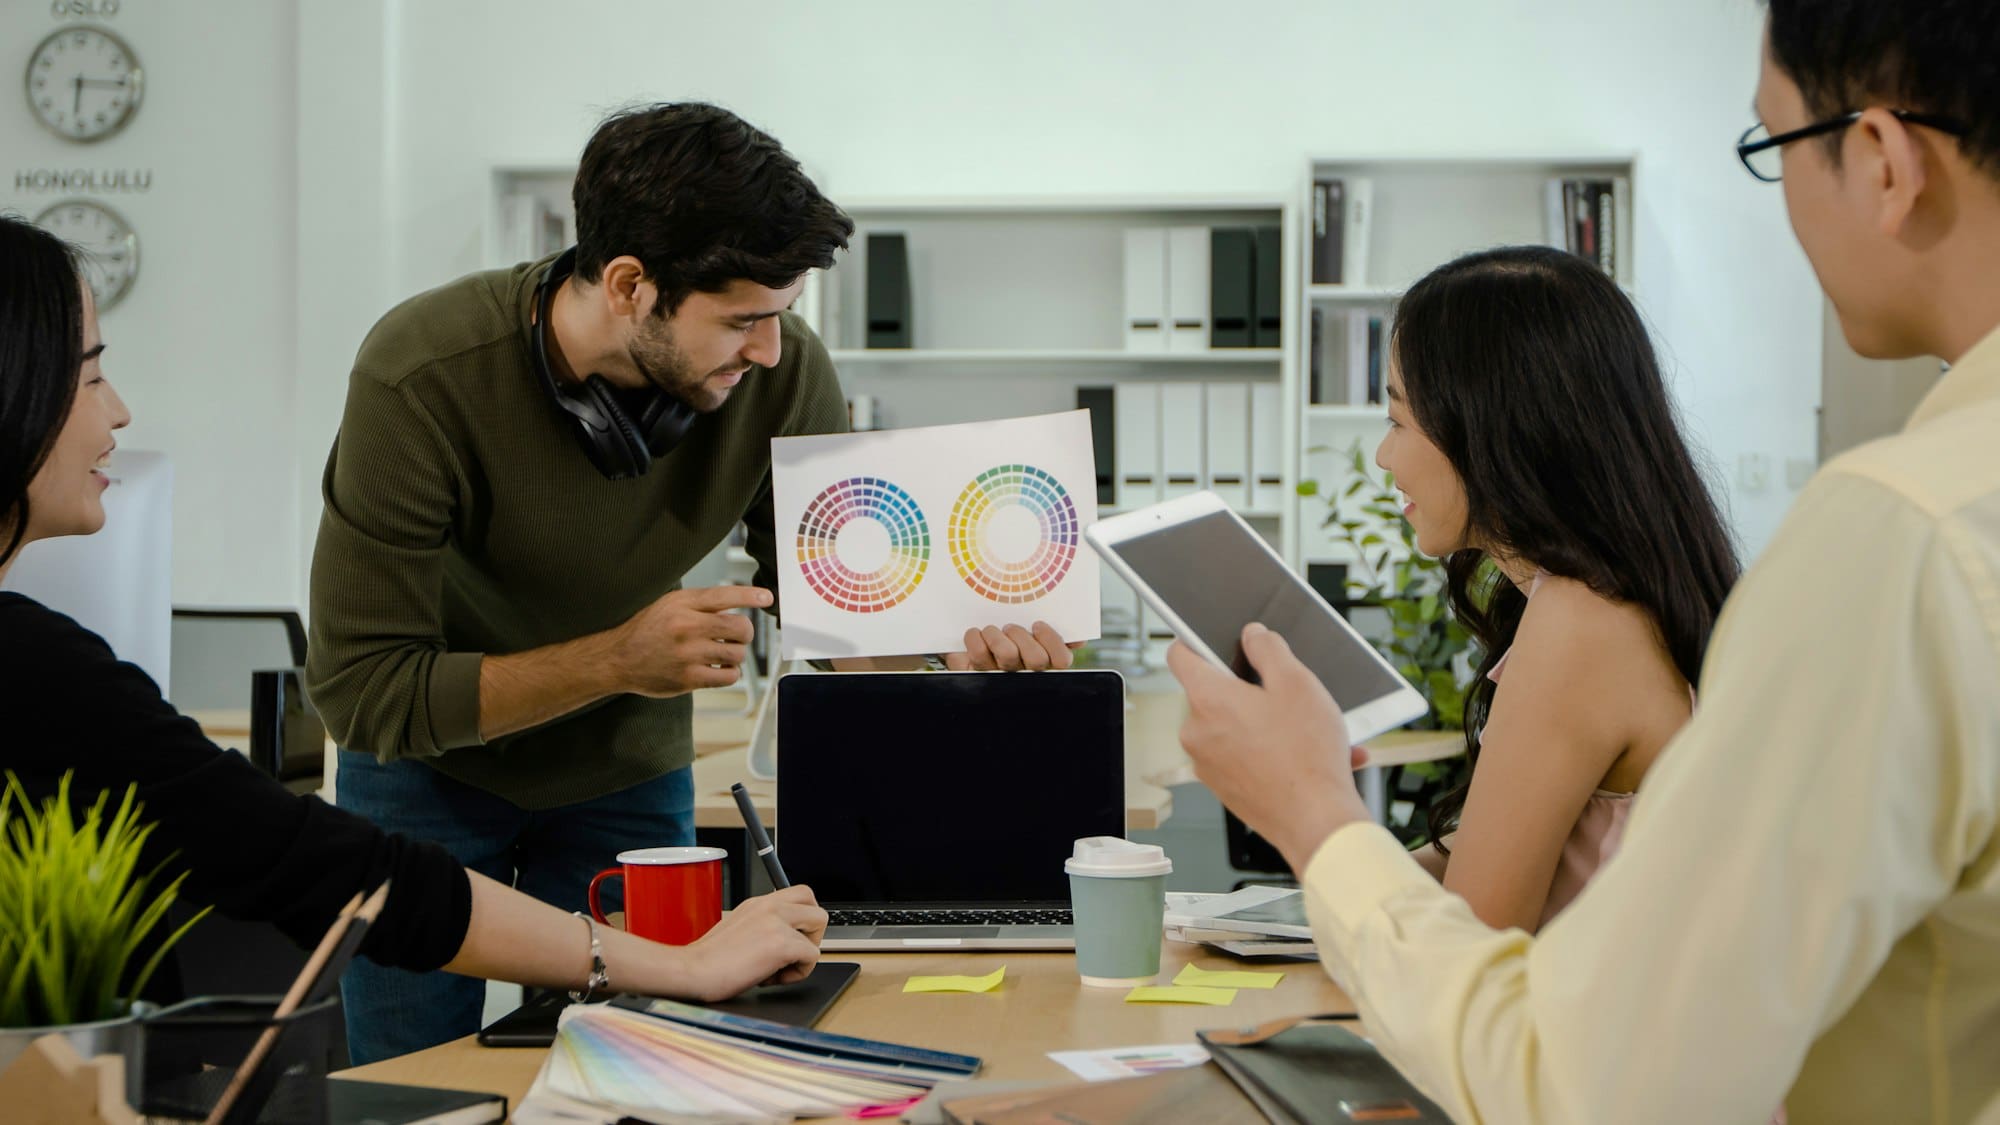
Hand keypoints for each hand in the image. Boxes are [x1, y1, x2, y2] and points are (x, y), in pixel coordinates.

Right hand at [613, 585, 767, 696]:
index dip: (750, 596)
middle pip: (740, 627)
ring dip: (736, 654)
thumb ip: (700, 603)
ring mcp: (688, 655)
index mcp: (682, 605)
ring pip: (737, 654)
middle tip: (737, 636)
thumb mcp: (669, 604)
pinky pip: (728, 677)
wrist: (618, 659)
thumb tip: (738, 603)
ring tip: (723, 653)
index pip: (724, 596)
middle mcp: (686, 627)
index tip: (767, 598)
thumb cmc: (647, 629)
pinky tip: (719, 669)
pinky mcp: (688, 679)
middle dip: (745, 632)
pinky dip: (730, 673)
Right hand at [677, 885, 826, 1001]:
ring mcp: (776, 922)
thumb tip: (784, 938)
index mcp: (759, 903)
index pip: (802, 894)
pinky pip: (812, 956)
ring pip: (819, 929)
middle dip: (812, 934)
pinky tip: (771, 978)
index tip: (790, 939)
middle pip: (817, 907)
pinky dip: (798, 973)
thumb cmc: (708, 960)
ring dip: (804, 954)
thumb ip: (763, 925)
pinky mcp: (781, 943)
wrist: (691, 971)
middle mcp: (769, 906)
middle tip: (791, 953)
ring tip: (776, 968)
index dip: (803, 919)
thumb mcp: (738, 928)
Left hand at [944, 621, 1079, 670]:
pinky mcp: (978, 672)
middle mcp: (1026, 671)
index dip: (1053, 641)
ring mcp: (1002, 674)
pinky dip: (975, 638)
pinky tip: (975, 634)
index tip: (1038, 624)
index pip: (1062, 659)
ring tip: (991, 629)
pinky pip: (980, 655)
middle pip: (1037, 659)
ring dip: (997, 635)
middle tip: (1010, 626)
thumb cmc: (1003, 636)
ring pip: (1009, 655)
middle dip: (1022, 637)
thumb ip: (1049, 633)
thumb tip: (1079, 640)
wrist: (968, 646)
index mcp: (1043, 660)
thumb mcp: (1025, 632)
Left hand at [1167, 623, 1372, 871]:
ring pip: (1237, 728)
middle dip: (1251, 689)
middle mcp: (1198, 733)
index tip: (1217, 640)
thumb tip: (1253, 636)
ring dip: (1272, 724)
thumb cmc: (1307, 757)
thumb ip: (1269, 649)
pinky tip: (1317, 755)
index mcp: (1207, 699)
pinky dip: (1276, 752)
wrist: (1317, 823)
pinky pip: (1248, 757)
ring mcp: (1209, 765)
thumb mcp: (1297, 683)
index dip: (1197, 640)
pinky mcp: (1226, 789)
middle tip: (1289, 693)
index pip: (1180, 654)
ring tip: (1315, 731)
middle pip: (1216, 693)